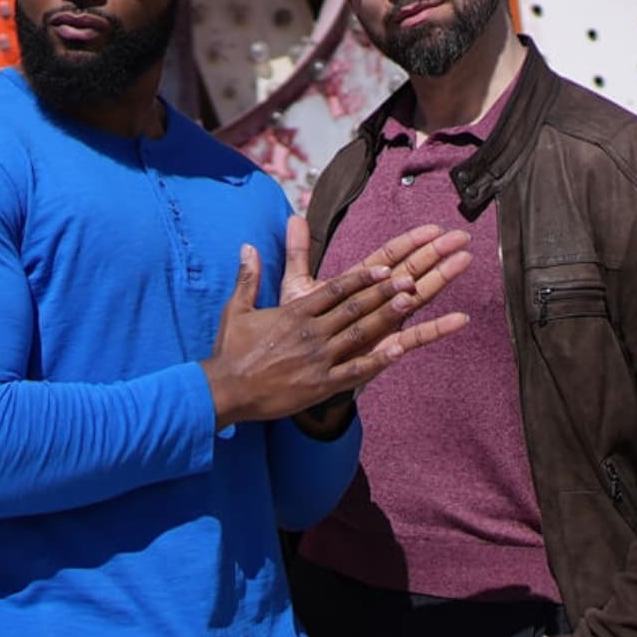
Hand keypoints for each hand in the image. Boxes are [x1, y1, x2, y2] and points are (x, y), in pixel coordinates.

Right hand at [202, 216, 473, 424]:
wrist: (225, 390)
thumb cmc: (230, 350)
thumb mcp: (235, 309)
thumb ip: (248, 277)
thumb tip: (248, 246)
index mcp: (294, 313)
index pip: (334, 290)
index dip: (362, 278)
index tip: (385, 267)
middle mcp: (310, 333)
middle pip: (353, 307)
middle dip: (383, 291)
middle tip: (410, 278)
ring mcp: (318, 359)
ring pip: (359, 333)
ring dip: (387, 316)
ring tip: (410, 302)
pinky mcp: (320, 384)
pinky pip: (355, 370)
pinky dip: (378, 360)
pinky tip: (399, 351)